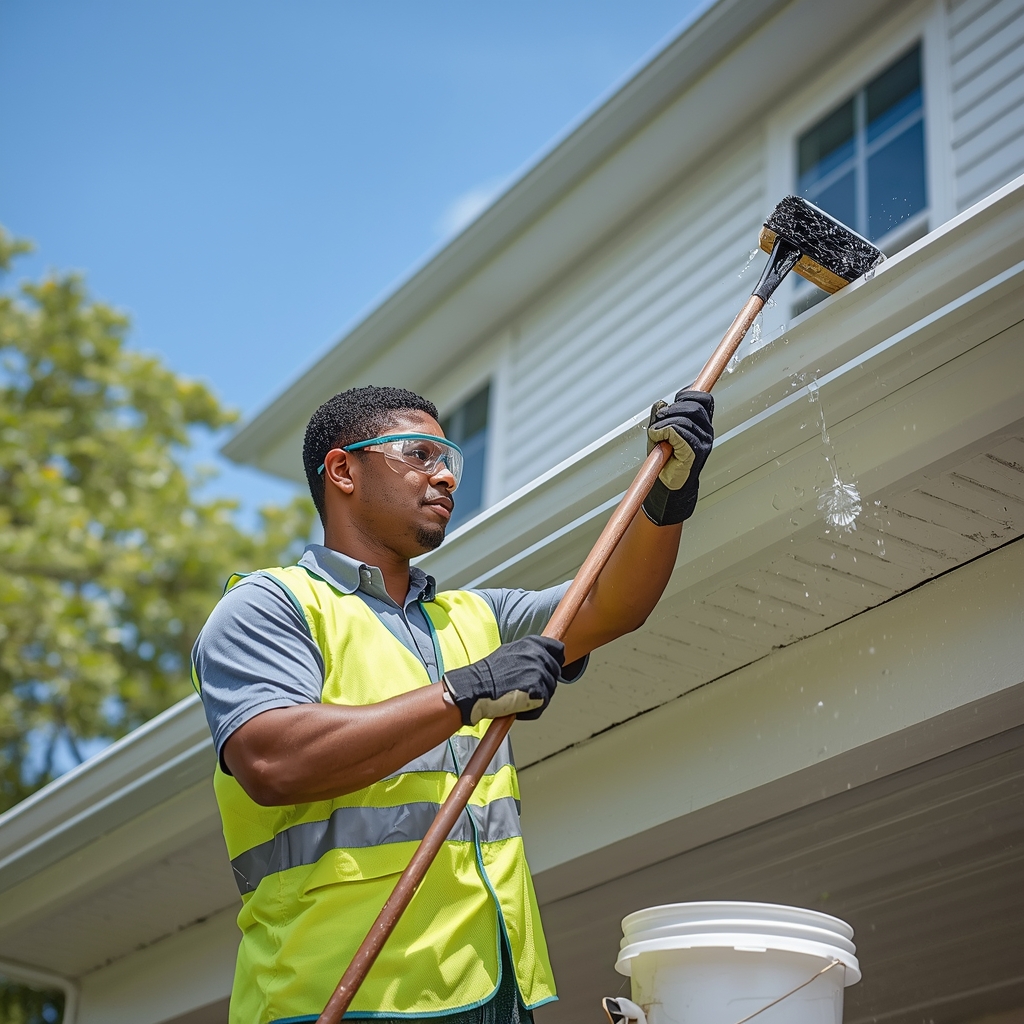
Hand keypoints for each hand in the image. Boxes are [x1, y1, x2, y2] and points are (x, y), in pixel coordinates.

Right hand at [442, 635, 564, 725]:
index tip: (552, 667)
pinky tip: (517, 706)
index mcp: (532, 643)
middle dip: (544, 682)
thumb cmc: (487, 674)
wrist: (476, 687)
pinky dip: (532, 709)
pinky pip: (543, 703)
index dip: (556, 660)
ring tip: (517, 696)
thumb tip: (539, 660)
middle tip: (524, 688)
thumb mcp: (509, 652)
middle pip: (555, 672)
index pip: (558, 649)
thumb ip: (527, 654)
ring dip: (537, 696)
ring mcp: (540, 673)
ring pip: (550, 689)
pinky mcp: (539, 691)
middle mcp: (538, 655)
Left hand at [642, 389, 713, 525]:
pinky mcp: (695, 452)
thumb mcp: (660, 431)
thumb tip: (661, 403)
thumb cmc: (665, 459)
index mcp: (701, 424)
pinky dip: (664, 432)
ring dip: (664, 423)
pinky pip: (678, 433)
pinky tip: (659, 439)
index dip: (690, 393)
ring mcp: (703, 442)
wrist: (667, 485)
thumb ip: (660, 415)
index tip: (676, 399)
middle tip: (659, 421)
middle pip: (693, 406)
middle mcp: (706, 432)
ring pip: (684, 419)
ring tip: (657, 434)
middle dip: (672, 409)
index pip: (704, 399)